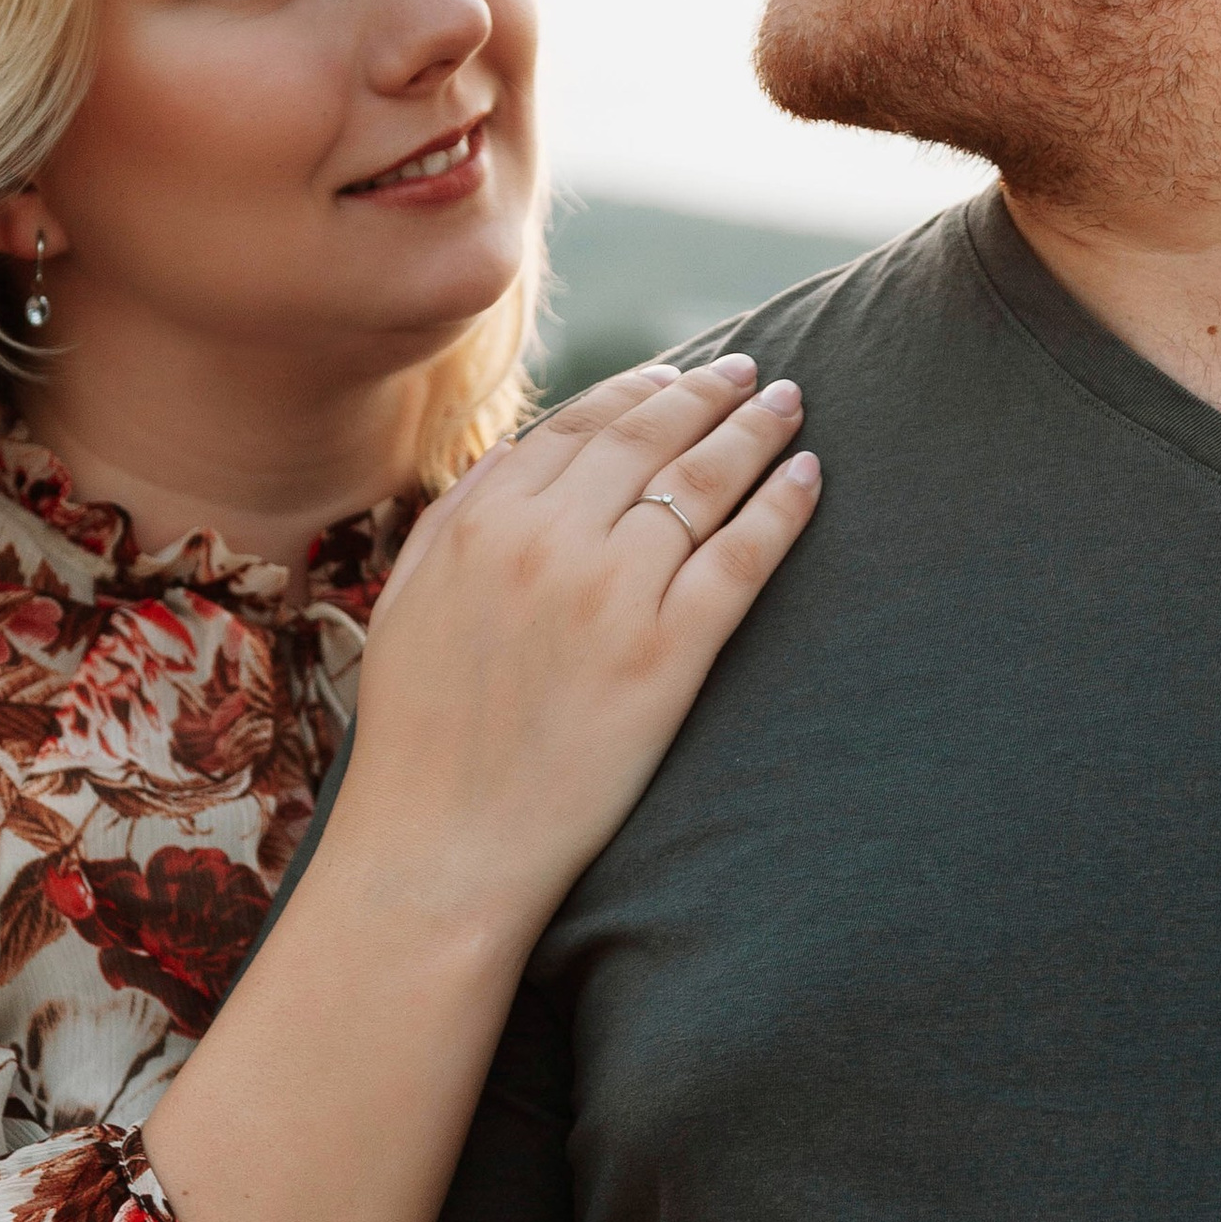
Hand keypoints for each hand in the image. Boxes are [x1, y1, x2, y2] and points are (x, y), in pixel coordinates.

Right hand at [338, 355, 818, 951]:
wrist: (439, 848)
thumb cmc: (418, 741)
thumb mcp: (410, 602)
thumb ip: (457, 517)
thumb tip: (518, 454)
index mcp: (481, 521)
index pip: (579, 426)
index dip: (639, 391)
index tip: (677, 375)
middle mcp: (548, 538)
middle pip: (649, 437)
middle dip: (707, 393)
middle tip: (750, 373)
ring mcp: (612, 592)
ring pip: (703, 481)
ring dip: (754, 431)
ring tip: (788, 404)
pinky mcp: (667, 653)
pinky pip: (741, 556)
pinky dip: (783, 506)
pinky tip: (810, 474)